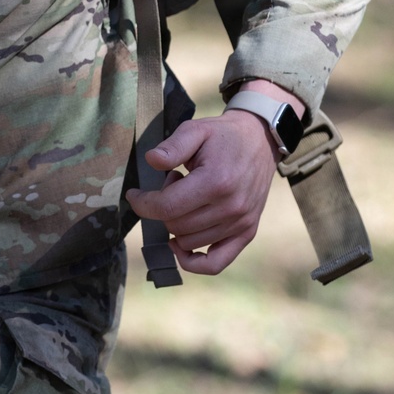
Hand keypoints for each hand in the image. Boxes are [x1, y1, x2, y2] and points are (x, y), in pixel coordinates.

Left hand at [125, 107, 279, 274]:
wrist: (260, 141)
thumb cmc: (223, 135)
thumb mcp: (195, 130)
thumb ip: (172, 146)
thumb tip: (151, 160)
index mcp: (216, 181)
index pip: (167, 207)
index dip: (143, 204)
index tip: (134, 195)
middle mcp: (231, 207)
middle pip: (176, 226)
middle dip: (163, 207)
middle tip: (173, 183)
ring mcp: (241, 223)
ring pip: (189, 243)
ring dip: (177, 225)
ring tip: (187, 199)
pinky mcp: (247, 233)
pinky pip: (215, 264)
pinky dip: (194, 262)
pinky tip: (180, 246)